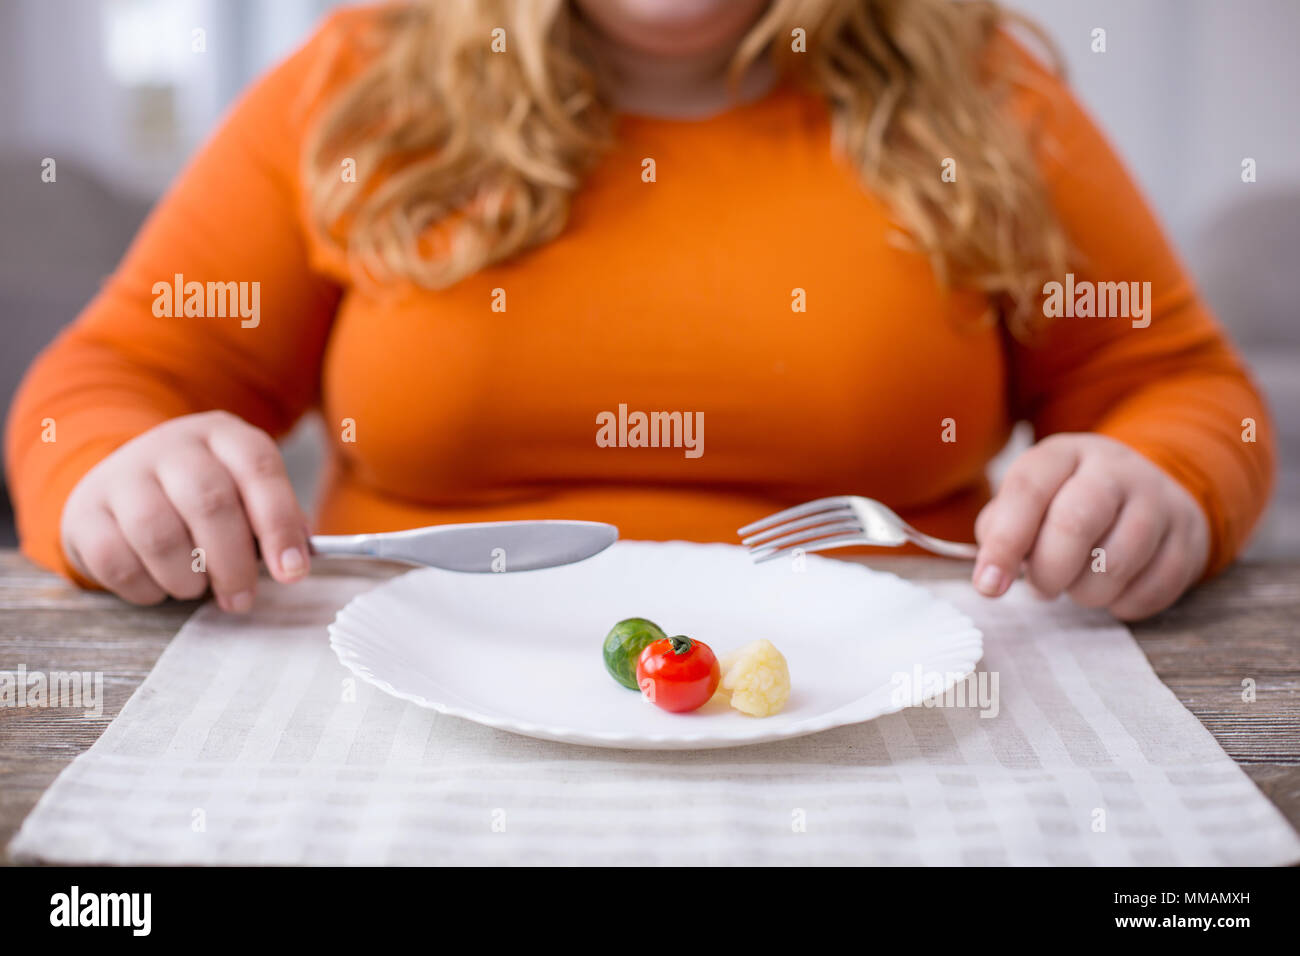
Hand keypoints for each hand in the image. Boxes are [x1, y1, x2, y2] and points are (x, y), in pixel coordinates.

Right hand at [60, 410, 309, 610]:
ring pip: (159, 534)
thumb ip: (273, 520)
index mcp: (223, 435)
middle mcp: (171, 445)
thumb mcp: (244, 492)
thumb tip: (297, 558)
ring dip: (187, 578)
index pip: (259, 470)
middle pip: (210, 503)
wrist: (122, 482)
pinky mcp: (84, 511)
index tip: (293, 572)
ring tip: (197, 588)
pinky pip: (116, 561)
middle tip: (241, 598)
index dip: (280, 524)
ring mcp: (122, 474)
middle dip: (234, 564)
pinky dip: (147, 588)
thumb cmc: (200, 497)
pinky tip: (160, 586)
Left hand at [972, 433, 1209, 620]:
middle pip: (1075, 524)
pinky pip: (1150, 590)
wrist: (1149, 493)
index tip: (988, 586)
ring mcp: (1159, 501)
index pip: (1028, 491)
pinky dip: (1122, 604)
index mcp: (1065, 454)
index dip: (1004, 543)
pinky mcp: (1188, 539)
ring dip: (1085, 592)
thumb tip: (994, 570)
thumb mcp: (1030, 500)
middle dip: (1048, 572)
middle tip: (1041, 588)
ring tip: (1076, 584)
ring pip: (1114, 564)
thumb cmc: (1069, 503)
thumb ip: (1001, 528)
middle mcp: (1115, 469)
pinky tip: (1113, 589)